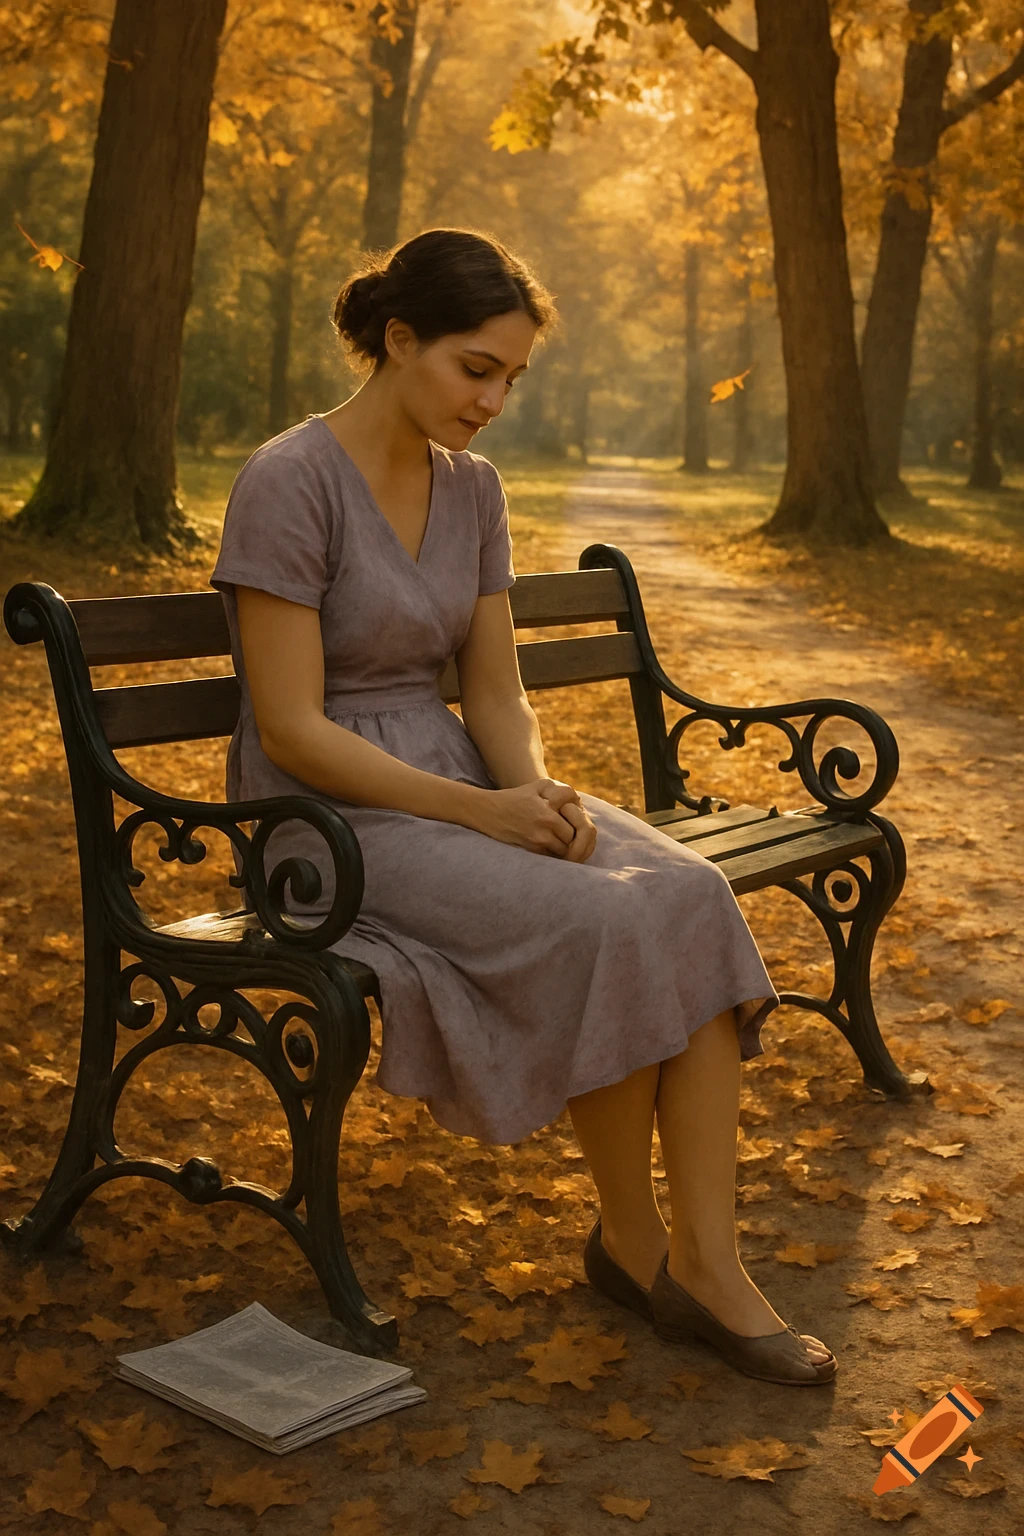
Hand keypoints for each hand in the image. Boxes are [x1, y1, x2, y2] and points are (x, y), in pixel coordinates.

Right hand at [472, 777, 596, 860]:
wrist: (488, 812)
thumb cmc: (516, 797)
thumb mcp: (539, 786)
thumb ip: (562, 792)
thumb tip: (579, 803)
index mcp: (548, 814)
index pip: (579, 825)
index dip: (579, 822)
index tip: (575, 819)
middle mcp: (543, 831)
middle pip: (573, 841)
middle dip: (576, 837)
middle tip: (573, 832)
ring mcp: (536, 843)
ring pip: (564, 852)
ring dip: (566, 847)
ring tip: (563, 838)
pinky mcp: (530, 852)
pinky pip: (551, 857)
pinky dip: (555, 853)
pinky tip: (552, 844)